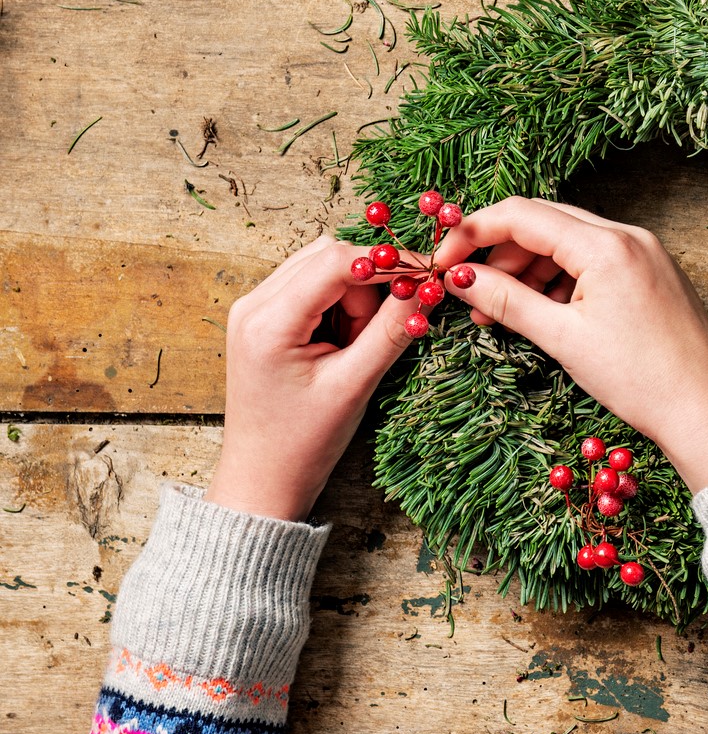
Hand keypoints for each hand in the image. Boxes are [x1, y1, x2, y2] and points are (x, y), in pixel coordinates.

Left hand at [205, 235, 421, 521]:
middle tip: (379, 332)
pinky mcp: (263, 318)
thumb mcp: (355, 384)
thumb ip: (393, 330)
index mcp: (268, 321)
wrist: (263, 477)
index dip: (388, 263)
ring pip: (323, 268)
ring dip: (355, 296)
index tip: (427, 278)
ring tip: (355, 345)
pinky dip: (340, 305)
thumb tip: (429, 287)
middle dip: (368, 286)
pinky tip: (342, 342)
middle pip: (329, 256)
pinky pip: (312, 287)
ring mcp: (254, 309)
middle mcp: (253, 304)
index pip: (337, 261)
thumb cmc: (303, 441)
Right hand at [432, 198, 707, 490]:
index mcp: (606, 245)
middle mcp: (629, 236)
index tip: (444, 263)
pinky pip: (594, 261)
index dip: (472, 233)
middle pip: (544, 222)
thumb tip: (459, 278)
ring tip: (500, 314)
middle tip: (469, 292)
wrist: (705, 410)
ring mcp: (644, 252)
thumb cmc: (640, 379)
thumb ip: (506, 301)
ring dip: (528, 270)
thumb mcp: (563, 339)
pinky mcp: (652, 272)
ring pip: (568, 242)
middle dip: (499, 253)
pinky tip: (541, 312)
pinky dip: (561, 280)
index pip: (522, 214)